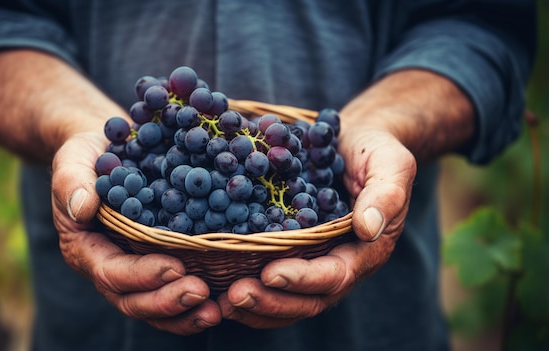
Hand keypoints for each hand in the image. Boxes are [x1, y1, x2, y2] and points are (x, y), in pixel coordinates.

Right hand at [50, 131, 221, 334]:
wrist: (107, 151)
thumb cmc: (88, 155)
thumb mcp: (74, 159)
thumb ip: (72, 180)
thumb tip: (82, 208)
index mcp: (85, 248)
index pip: (111, 272)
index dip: (142, 275)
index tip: (176, 266)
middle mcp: (109, 266)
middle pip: (133, 300)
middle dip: (167, 301)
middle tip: (201, 292)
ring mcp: (134, 269)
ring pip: (154, 305)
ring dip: (184, 313)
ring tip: (215, 311)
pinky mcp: (158, 262)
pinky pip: (173, 290)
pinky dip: (195, 302)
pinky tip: (221, 301)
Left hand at [218, 128, 415, 327]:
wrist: (355, 143)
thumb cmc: (376, 152)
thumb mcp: (391, 164)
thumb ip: (386, 194)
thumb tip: (368, 228)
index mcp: (366, 250)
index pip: (336, 275)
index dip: (304, 279)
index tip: (271, 273)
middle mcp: (340, 263)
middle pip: (308, 299)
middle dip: (272, 301)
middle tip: (235, 295)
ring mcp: (315, 261)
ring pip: (288, 299)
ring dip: (256, 305)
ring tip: (222, 300)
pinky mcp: (293, 252)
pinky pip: (273, 280)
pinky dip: (251, 287)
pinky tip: (220, 287)